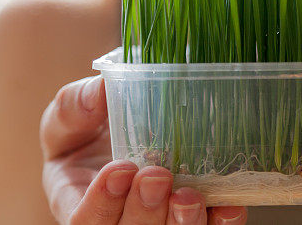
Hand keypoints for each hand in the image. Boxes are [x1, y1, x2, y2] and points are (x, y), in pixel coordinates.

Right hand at [40, 75, 247, 223]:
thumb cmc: (91, 127)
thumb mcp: (73, 114)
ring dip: (179, 222)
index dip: (101, 202)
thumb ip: (76, 106)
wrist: (131, 129)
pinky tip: (228, 206)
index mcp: (78, 201)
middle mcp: (117, 220)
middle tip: (157, 176)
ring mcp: (158, 221)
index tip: (120, 168)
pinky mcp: (192, 217)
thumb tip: (101, 90)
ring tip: (189, 196)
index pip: (83, 219)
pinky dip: (220, 221)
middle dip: (143, 210)